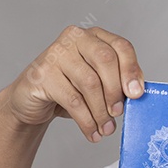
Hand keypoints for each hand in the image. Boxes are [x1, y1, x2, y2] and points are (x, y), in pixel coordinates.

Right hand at [6, 25, 143, 141]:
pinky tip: (92, 131)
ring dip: (101, 111)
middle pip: (105, 60)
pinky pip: (72, 100)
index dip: (131, 70)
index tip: (136, 93)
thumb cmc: (69, 88)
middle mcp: (75, 39)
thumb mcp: (98, 83)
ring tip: (106, 128)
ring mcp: (56, 54)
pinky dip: (86, 120)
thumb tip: (136, 93)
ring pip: (89, 83)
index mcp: (94, 36)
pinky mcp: (42, 74)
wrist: (32, 99)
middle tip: (119, 113)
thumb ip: (117, 82)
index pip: (120, 46)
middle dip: (115, 91)